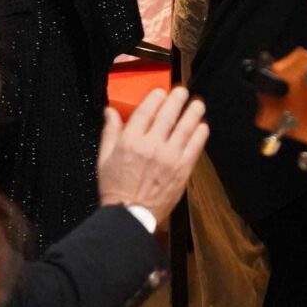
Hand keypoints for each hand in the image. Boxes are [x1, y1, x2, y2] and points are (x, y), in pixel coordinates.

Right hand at [96, 86, 207, 219]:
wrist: (130, 215)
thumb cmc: (116, 188)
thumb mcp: (104, 158)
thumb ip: (110, 132)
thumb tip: (110, 110)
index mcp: (130, 141)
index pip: (147, 110)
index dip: (156, 96)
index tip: (161, 92)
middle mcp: (151, 145)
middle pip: (169, 113)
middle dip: (178, 98)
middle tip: (182, 91)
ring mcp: (169, 156)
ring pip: (186, 125)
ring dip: (194, 111)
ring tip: (197, 103)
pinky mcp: (183, 168)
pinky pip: (196, 145)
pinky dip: (200, 132)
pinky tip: (202, 125)